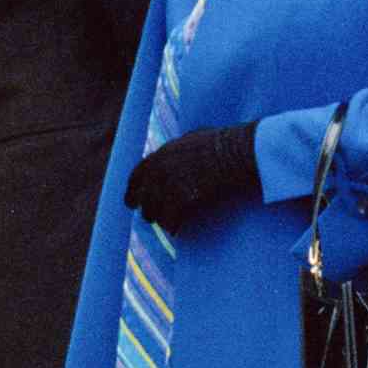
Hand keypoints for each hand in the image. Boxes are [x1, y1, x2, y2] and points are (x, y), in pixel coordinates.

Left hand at [124, 124, 259, 235]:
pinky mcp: (182, 198)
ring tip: (166, 225)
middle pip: (143, 195)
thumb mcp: (193, 137)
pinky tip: (176, 230)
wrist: (236, 153)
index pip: (137, 175)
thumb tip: (176, 150)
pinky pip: (169, 218)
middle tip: (148, 218)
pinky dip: (172, 226)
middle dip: (146, 208)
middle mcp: (161, 168)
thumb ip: (178, 148)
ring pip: (154, 210)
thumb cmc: (222, 143)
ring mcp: (170, 183)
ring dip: (159, 219)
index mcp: (162, 153)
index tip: (131, 201)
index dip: (132, 190)